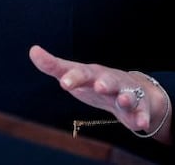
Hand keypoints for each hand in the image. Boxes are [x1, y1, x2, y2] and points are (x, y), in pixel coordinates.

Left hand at [29, 45, 171, 142]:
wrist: (131, 90)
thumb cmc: (95, 82)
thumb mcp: (75, 75)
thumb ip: (53, 66)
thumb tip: (33, 50)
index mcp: (92, 74)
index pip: (81, 73)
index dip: (73, 77)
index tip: (63, 83)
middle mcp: (110, 80)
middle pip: (108, 80)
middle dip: (104, 83)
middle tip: (99, 86)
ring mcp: (126, 92)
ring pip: (127, 94)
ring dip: (126, 97)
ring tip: (123, 101)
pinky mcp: (138, 107)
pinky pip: (141, 112)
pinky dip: (141, 118)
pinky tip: (140, 124)